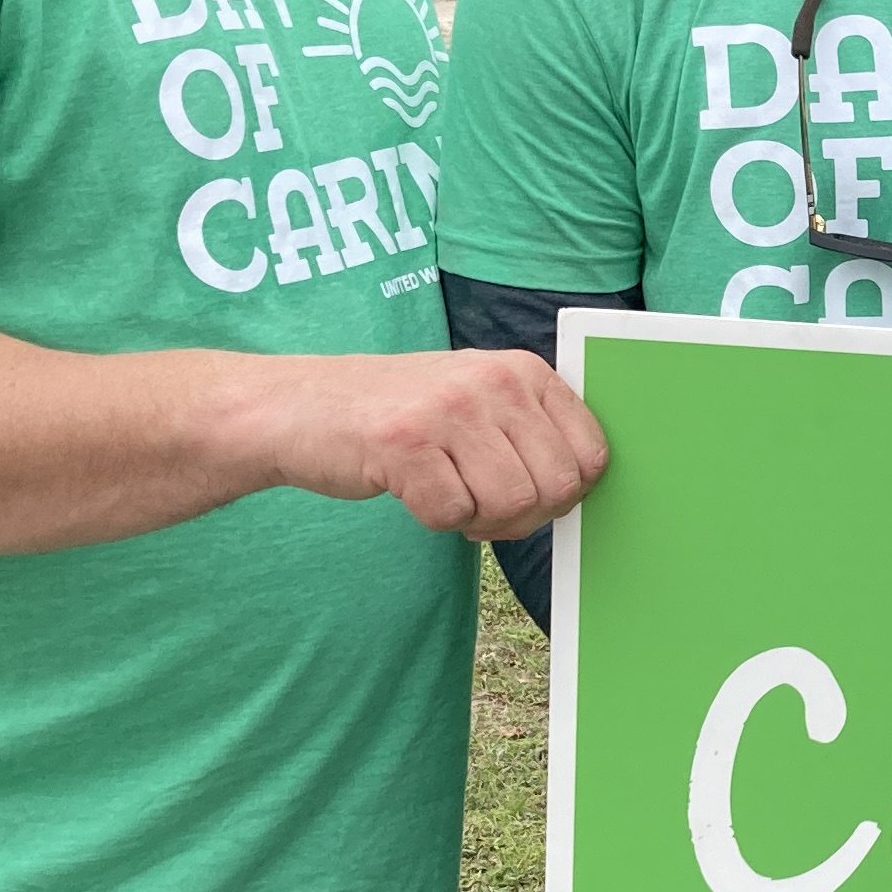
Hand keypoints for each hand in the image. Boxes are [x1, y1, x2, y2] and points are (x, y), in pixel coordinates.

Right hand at [259, 349, 609, 538]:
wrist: (299, 406)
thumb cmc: (402, 416)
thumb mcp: (479, 402)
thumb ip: (532, 434)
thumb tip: (585, 491)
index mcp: (524, 370)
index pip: (592, 454)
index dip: (564, 492)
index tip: (527, 493)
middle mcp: (493, 380)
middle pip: (556, 487)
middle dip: (523, 515)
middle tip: (482, 505)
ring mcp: (448, 408)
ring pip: (511, 505)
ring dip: (479, 521)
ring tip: (449, 495)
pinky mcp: (404, 443)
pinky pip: (453, 515)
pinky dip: (436, 520)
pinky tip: (414, 491)